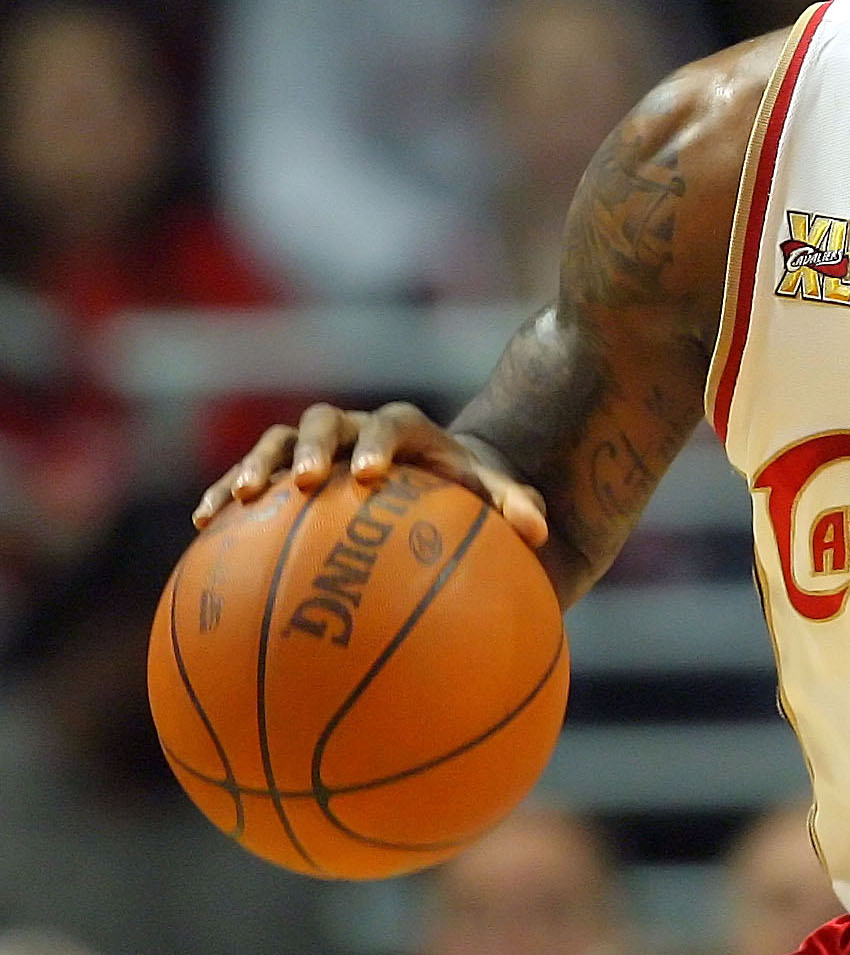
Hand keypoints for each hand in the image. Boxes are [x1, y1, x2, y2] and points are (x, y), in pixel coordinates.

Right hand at [193, 399, 547, 545]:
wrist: (424, 484)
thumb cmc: (461, 495)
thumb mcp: (492, 497)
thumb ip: (515, 506)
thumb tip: (540, 532)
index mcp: (405, 430)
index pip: (392, 425)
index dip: (379, 444)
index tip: (371, 476)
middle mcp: (355, 430)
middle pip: (326, 422)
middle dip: (313, 448)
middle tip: (307, 482)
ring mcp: (313, 447)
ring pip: (276, 441)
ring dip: (256, 465)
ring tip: (237, 500)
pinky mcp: (281, 470)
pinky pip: (246, 475)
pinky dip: (224, 491)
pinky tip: (202, 524)